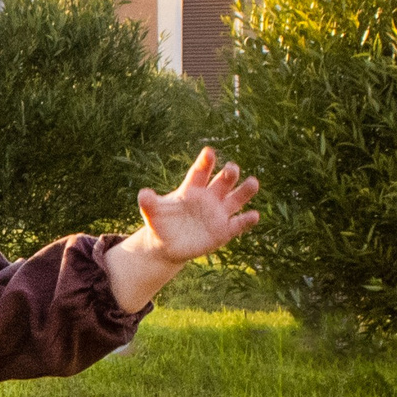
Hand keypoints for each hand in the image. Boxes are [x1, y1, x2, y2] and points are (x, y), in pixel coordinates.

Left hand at [135, 148, 260, 264]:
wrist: (168, 245)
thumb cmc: (161, 223)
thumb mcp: (152, 213)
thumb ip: (149, 202)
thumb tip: (143, 194)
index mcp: (192, 189)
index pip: (200, 172)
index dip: (205, 162)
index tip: (209, 152)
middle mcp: (209, 197)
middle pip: (222, 182)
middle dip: (228, 174)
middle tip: (232, 169)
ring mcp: (218, 213)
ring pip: (236, 199)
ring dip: (245, 191)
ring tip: (253, 183)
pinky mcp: (224, 230)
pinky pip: (238, 224)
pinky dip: (247, 220)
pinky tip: (253, 215)